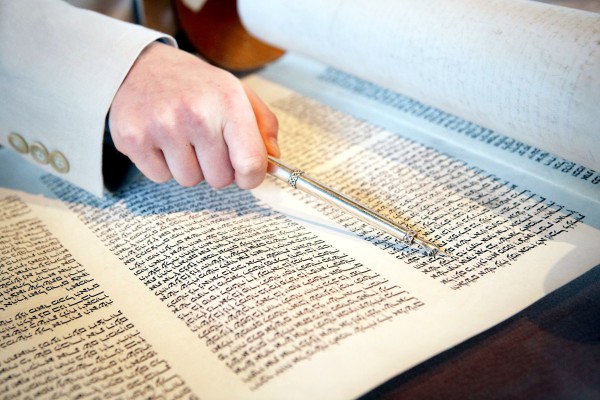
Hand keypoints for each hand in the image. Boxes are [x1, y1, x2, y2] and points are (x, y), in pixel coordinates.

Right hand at [108, 42, 278, 188]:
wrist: (141, 65)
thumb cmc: (195, 85)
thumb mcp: (236, 92)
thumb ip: (263, 125)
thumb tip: (273, 160)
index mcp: (228, 102)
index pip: (250, 163)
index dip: (251, 177)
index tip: (246, 175)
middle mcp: (196, 114)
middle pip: (219, 179)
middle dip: (216, 168)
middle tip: (205, 144)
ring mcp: (162, 127)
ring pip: (189, 180)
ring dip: (188, 167)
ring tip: (181, 138)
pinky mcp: (133, 139)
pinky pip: (160, 177)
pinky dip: (162, 165)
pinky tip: (161, 140)